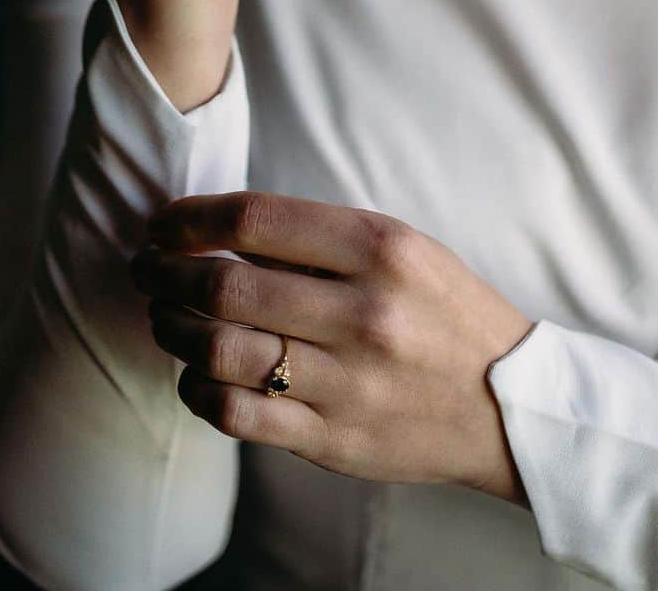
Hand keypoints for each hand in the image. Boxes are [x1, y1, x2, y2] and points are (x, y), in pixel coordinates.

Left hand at [128, 191, 534, 503]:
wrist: (510, 403)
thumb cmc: (446, 311)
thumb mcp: (403, 247)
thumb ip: (320, 238)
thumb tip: (220, 230)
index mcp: (381, 249)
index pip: (253, 220)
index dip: (189, 218)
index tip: (162, 224)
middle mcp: (363, 313)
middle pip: (223, 287)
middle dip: (163, 273)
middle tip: (147, 269)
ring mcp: (347, 382)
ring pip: (217, 351)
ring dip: (169, 329)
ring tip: (162, 316)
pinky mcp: (333, 439)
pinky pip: (235, 414)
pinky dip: (196, 388)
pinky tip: (195, 371)